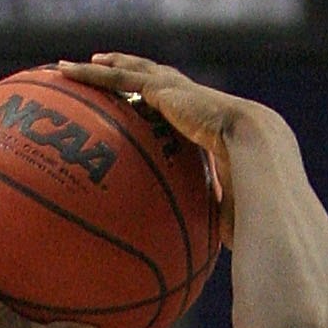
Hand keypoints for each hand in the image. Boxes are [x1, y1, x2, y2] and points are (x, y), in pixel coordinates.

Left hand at [56, 56, 270, 242]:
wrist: (260, 156)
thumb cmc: (253, 194)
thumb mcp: (226, 212)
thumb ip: (212, 223)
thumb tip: (213, 260)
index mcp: (208, 123)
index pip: (178, 110)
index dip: (158, 104)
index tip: (141, 103)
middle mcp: (190, 100)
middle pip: (151, 80)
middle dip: (126, 72)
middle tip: (101, 68)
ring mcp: (176, 91)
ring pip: (129, 73)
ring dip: (100, 68)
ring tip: (71, 67)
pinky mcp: (162, 91)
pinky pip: (118, 81)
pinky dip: (91, 75)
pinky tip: (67, 72)